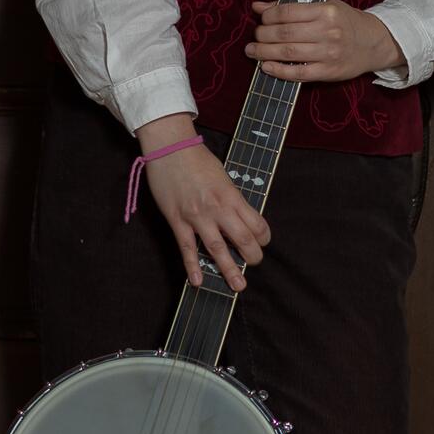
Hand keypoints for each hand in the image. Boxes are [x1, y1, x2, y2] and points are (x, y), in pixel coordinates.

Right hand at [135, 114, 269, 293]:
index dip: (264, 237)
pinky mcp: (177, 220)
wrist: (170, 148)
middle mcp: (218, 208)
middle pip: (242, 239)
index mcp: (232, 195)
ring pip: (217, 248)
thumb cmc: (197, 158)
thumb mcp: (223, 176)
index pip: (256, 224)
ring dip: (229, 270)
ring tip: (238, 286)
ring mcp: (197, 216)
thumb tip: (239, 216)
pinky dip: (192, 266)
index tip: (262, 242)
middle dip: (252, 257)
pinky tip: (197, 281)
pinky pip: (186, 247)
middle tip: (253, 264)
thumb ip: (231, 197)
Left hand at [246, 0, 403, 82]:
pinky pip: (298, 73)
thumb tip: (259, 7)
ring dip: (264, 52)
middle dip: (263, 35)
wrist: (374, 43)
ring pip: (288, 53)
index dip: (269, 16)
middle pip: (285, 34)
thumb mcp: (325, 7)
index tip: (262, 19)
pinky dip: (278, 70)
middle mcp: (327, 32)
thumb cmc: (347, 22)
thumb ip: (292, 8)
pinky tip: (266, 66)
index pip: (288, 13)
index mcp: (326, 11)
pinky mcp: (328, 72)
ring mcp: (328, 54)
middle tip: (255, 36)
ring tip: (252, 51)